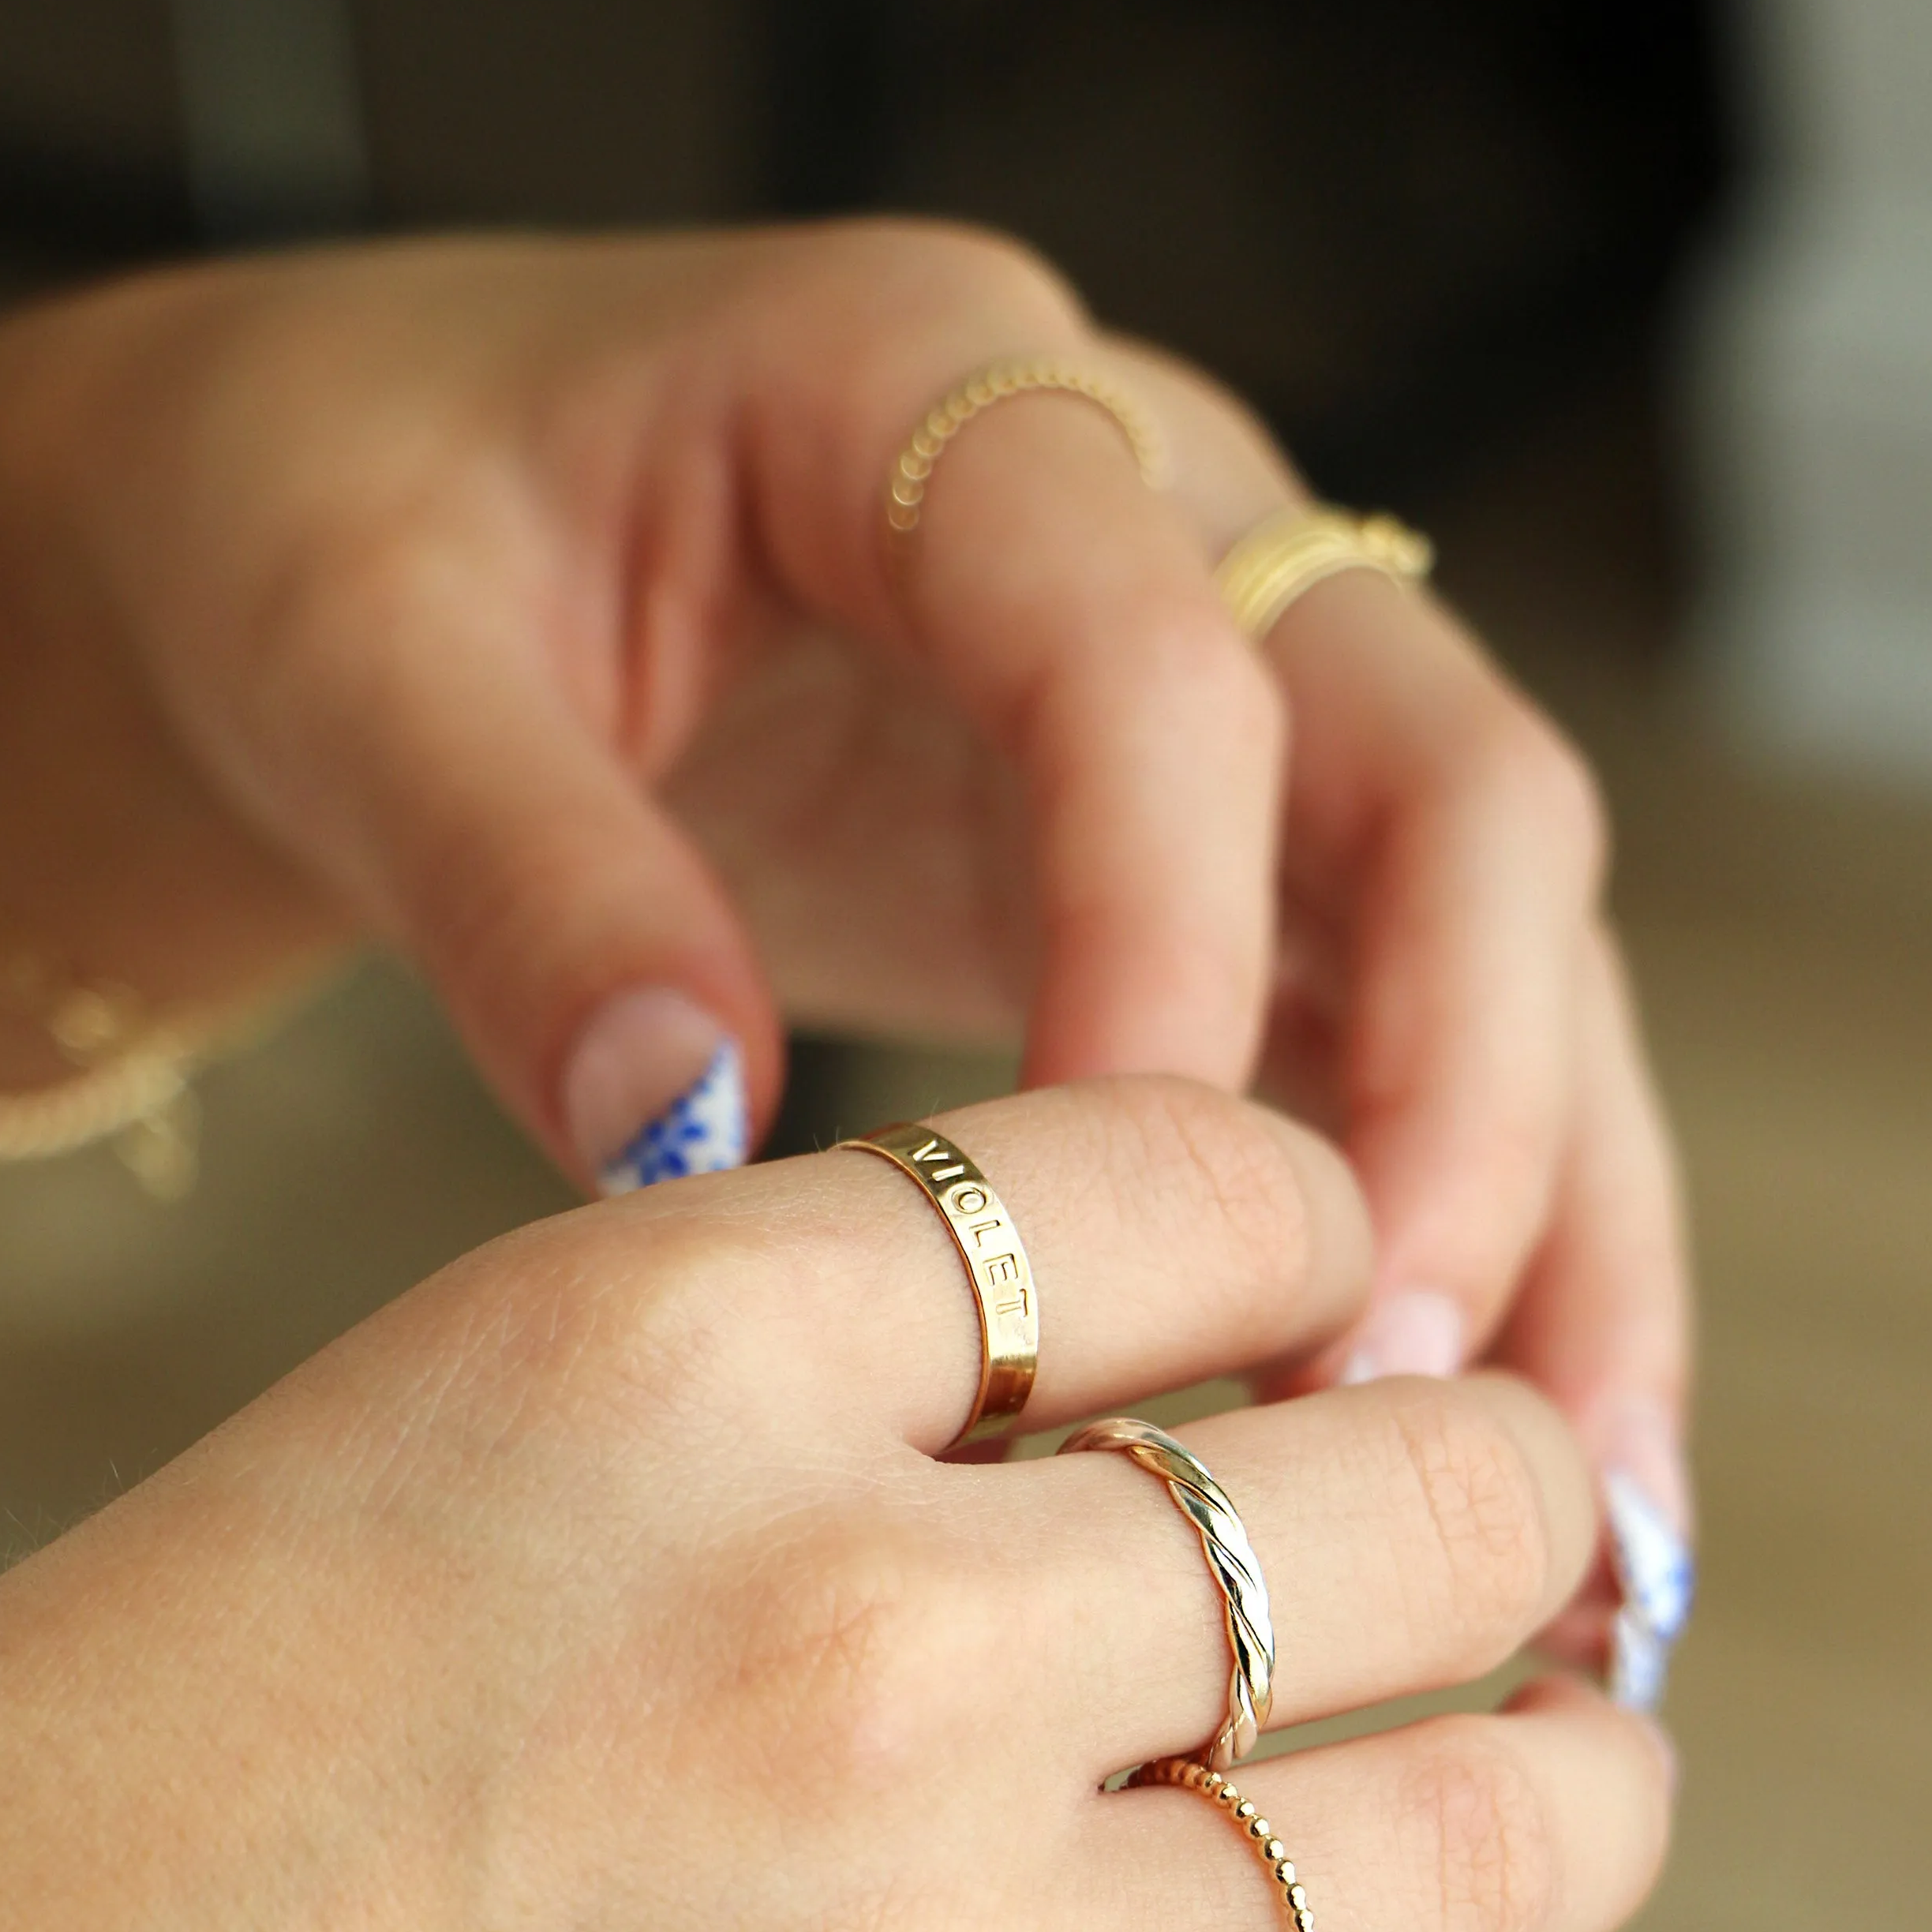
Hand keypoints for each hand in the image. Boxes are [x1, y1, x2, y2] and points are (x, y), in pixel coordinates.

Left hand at [0, 225, 1689, 1583]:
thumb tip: (681, 1143)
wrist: (354, 520)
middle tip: (1403, 1410)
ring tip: (1587, 1540)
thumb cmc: (343, 541)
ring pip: (1494, 944)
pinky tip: (1507, 1489)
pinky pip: (1402, 1050)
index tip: (1138, 1214)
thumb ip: (512, 872)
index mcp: (936, 391)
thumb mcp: (358, 658)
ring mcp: (1220, 692)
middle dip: (1469, 1101)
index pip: (1160, 659)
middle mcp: (1157, 518)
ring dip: (1554, 1224)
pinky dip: (1481, 1258)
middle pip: (1448, 782)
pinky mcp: (1216, 866)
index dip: (1179, 932)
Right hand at [0, 1080, 1668, 1931]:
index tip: (1318, 1344)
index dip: (1311, 1257)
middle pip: (1417, 1490)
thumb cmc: (31, 1898)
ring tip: (1564, 1804)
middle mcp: (841, 1630)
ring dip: (1573, 1799)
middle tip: (1490, 1569)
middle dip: (1496, 1513)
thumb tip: (1062, 1470)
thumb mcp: (372, 1502)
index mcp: (647, 1345)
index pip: (1199, 1178)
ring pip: (1496, 1832)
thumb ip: (730, 1459)